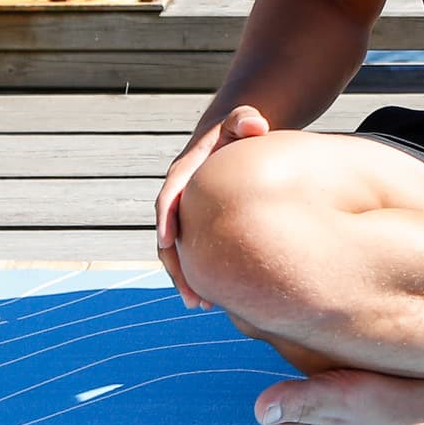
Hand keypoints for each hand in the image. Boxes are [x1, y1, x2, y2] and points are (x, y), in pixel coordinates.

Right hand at [152, 104, 269, 306]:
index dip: (167, 219)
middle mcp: (180, 195)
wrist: (236, 136)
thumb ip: (245, 119)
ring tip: (199, 304)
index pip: (169, 197)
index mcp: (184, 173)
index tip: (168, 243)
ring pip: (179, 250)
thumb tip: (256, 124)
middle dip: (175, 265)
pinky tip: (215, 297)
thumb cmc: (240, 129)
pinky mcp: (200, 224)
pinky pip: (194, 252)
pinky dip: (200, 273)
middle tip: (190, 294)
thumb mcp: (242, 121)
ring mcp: (188, 213)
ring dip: (185, 277)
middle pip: (170, 234)